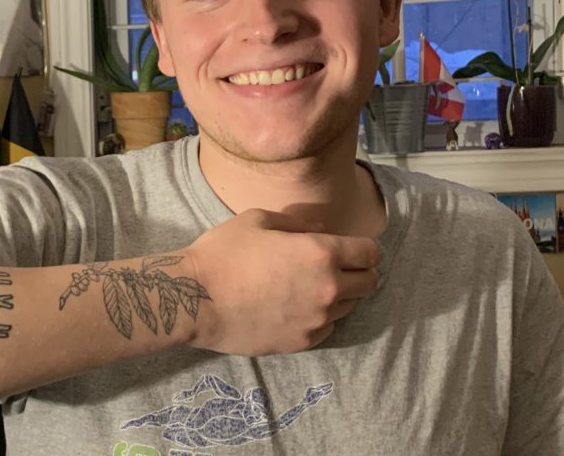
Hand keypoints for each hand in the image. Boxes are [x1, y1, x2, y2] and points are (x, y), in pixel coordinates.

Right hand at [182, 209, 380, 355]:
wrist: (194, 300)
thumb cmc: (223, 253)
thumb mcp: (258, 220)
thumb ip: (298, 222)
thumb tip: (321, 229)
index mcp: (322, 253)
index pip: (370, 252)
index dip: (364, 247)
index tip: (353, 247)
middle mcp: (328, 289)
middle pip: (369, 283)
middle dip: (358, 271)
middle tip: (336, 267)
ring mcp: (316, 320)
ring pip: (349, 307)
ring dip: (339, 295)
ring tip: (310, 287)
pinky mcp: (301, 343)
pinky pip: (327, 328)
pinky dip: (320, 318)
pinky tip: (296, 308)